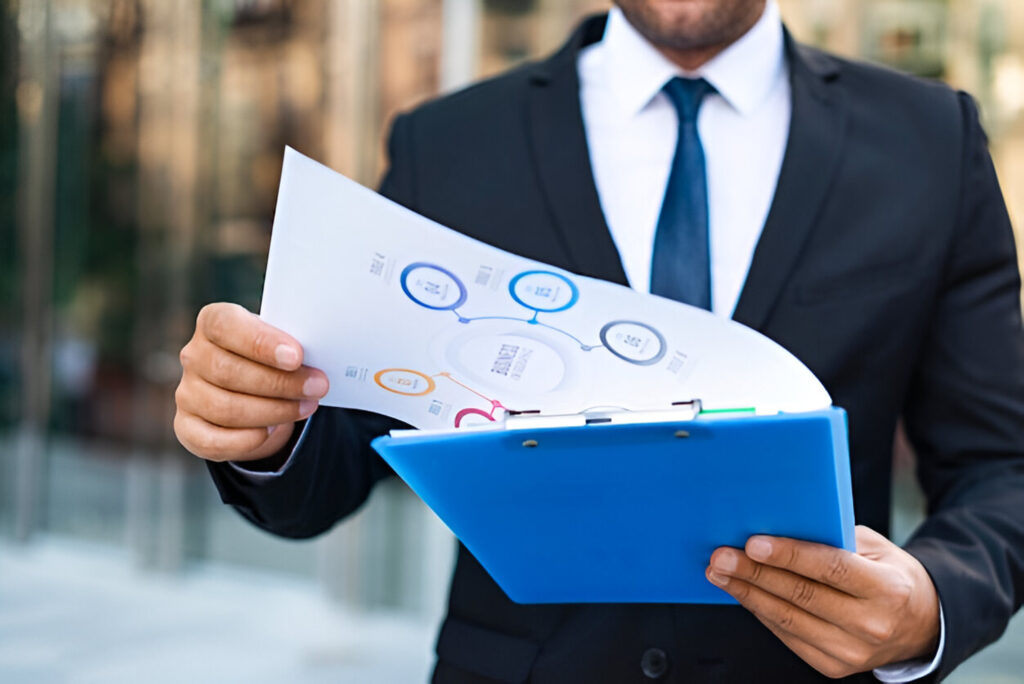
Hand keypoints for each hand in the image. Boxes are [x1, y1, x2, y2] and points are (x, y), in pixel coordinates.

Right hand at [174, 303, 327, 461]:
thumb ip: (289, 346)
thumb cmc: (272, 356)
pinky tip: (272, 431)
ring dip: (273, 411)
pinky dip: (246, 440)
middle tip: (318, 387)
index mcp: (213, 323)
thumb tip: (317, 361)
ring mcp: (187, 393)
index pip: (225, 326)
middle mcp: (194, 356)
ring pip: (226, 408)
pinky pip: (213, 441)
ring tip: (307, 407)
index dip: (260, 342)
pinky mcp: (188, 427)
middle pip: (229, 372)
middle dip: (280, 383)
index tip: (296, 356)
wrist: (254, 387)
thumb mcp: (280, 341)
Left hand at [706, 525, 939, 678]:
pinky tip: (741, 593)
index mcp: (888, 589)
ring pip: (788, 619)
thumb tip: (781, 525)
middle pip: (802, 596)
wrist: (920, 625)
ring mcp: (853, 652)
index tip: (753, 543)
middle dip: (754, 574)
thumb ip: (835, 539)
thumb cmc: (890, 576)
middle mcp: (872, 625)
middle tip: (721, 556)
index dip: (790, 556)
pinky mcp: (833, 667)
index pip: (832, 569)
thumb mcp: (875, 549)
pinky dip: (760, 612)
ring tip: (719, 573)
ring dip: (747, 594)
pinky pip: (787, 636)